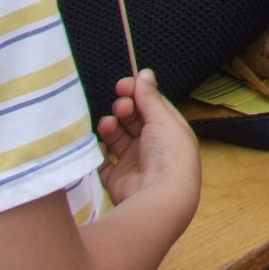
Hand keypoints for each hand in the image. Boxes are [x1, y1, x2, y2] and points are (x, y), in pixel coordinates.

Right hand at [97, 71, 200, 214]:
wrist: (160, 196)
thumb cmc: (169, 153)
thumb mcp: (162, 118)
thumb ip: (149, 96)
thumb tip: (144, 73)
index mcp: (169, 131)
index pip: (151, 106)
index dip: (137, 93)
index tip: (124, 84)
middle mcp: (152, 146)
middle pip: (132, 120)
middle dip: (124, 108)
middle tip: (121, 107)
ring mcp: (133, 163)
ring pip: (116, 138)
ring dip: (110, 126)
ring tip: (110, 124)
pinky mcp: (116, 180)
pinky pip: (103, 160)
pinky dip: (99, 150)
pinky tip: (100, 142)